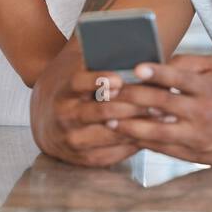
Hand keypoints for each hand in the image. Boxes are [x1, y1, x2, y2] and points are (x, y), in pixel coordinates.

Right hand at [31, 63, 148, 167]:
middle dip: (132, 106)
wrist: (47, 123)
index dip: (98, 80)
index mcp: (63, 90)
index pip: (78, 83)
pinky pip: (112, 153)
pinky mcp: (82, 159)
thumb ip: (102, 66)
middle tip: (159, 100)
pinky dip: (133, 143)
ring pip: (109, 134)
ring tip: (163, 117)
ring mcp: (72, 139)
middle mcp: (64, 116)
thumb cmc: (76, 93)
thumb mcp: (81, 76)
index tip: (120, 79)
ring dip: (138, 126)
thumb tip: (135, 53)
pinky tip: (152, 134)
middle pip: (100, 111)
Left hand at [108, 55, 211, 165]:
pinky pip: (163, 149)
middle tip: (109, 93)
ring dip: (131, 126)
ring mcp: (198, 136)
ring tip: (109, 120)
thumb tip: (156, 62)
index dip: (156, 72)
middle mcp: (203, 112)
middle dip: (133, 98)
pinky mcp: (195, 154)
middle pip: (162, 104)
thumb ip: (187, 62)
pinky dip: (143, 142)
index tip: (135, 68)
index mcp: (209, 88)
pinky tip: (126, 136)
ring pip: (158, 132)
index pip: (178, 78)